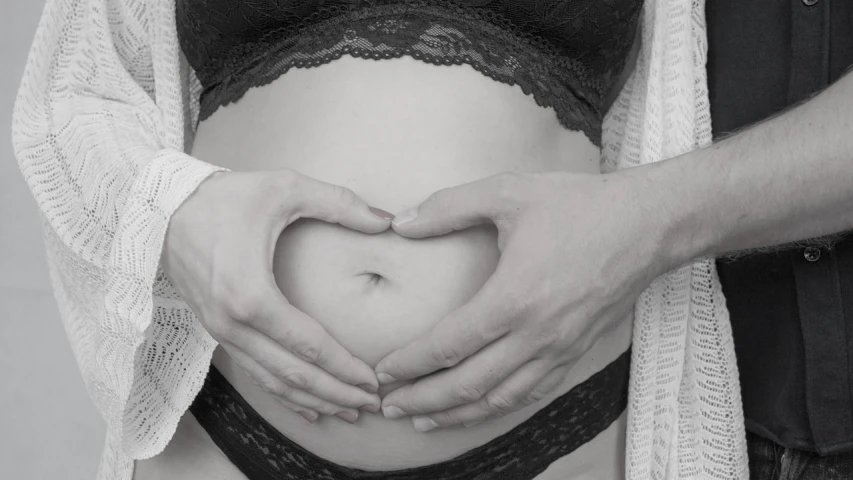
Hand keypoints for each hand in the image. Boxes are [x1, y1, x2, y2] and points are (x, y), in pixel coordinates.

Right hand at [162, 169, 392, 423]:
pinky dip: (284, 394)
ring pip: (273, 381)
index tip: (375, 381)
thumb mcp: (285, 188)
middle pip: (293, 374)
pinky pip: (255, 372)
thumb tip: (386, 221)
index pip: (309, 346)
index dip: (345, 367)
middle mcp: (233, 323)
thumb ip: (339, 203)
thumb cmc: (225, 198)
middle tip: (373, 404)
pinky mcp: (217, 331)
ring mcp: (221, 332)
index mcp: (251, 295)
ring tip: (349, 412)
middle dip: (335, 393)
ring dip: (313, 400)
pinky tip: (309, 407)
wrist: (162, 208)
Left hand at [374, 170, 670, 430]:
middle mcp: (536, 335)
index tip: (382, 372)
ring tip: (423, 419)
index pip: (448, 345)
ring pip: (499, 399)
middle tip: (389, 406)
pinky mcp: (576, 352)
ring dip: (456, 413)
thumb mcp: (509, 192)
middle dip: (423, 400)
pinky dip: (497, 407)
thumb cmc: (580, 205)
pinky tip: (478, 407)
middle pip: (467, 384)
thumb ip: (448, 206)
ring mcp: (559, 349)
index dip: (410, 363)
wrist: (649, 223)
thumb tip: (399, 222)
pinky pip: (531, 393)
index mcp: (514, 298)